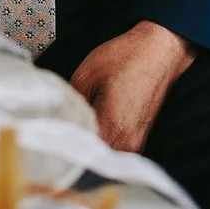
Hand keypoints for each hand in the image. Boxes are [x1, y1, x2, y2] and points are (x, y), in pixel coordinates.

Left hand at [68, 21, 195, 152]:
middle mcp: (127, 143)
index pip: (78, 152)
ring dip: (88, 143)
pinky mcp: (139, 139)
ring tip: (76, 125)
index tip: (49, 133)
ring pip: (103, 154)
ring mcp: (135, 143)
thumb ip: (69, 104)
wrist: (160, 50)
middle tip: (58, 129)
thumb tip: (58, 122)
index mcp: (112, 128)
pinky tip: (93, 124)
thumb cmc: (126, 57)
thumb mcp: (86, 74)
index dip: (61, 143)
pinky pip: (114, 147)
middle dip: (74, 145)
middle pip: (91, 158)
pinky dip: (102, 139)